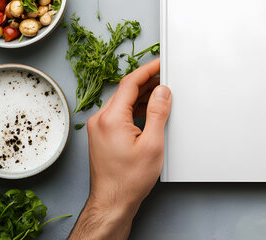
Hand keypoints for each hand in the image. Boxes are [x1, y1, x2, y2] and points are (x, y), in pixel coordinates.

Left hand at [69, 59, 171, 239]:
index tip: (160, 63)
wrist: (112, 202)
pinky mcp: (101, 135)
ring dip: (141, 95)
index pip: (130, 83)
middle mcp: (100, 120)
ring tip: (161, 94)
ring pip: (122, 102)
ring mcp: (98, 127)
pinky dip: (134, 108)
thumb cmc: (129, 180)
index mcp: (111, 118)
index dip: (147, 70)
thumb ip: (158, 113)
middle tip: (166, 78)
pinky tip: (148, 111)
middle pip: (125, 90)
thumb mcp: (152, 144)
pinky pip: (119, 113)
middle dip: (147, 82)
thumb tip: (162, 91)